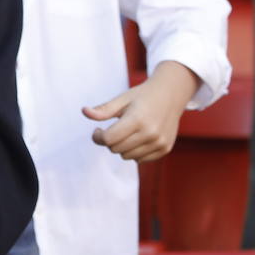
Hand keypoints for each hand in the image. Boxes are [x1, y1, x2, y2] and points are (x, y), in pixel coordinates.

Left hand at [82, 60, 199, 162]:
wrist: (170, 95)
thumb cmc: (142, 96)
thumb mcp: (122, 99)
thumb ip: (103, 110)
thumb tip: (84, 111)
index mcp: (137, 119)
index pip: (109, 139)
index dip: (98, 136)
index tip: (98, 130)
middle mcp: (150, 133)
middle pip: (116, 149)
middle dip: (109, 141)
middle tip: (112, 129)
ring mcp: (159, 143)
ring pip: (127, 156)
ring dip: (122, 147)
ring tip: (126, 132)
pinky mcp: (165, 149)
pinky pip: (140, 160)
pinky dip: (134, 152)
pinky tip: (137, 138)